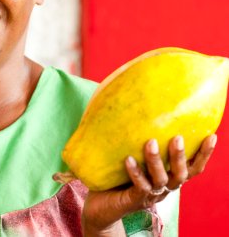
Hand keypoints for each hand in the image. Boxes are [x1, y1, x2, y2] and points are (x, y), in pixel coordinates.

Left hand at [79, 134, 216, 235]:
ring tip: (150, 142)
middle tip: (177, 138)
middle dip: (180, 155)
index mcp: (169, 176)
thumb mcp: (134, 155)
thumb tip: (139, 108)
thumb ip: (141, 140)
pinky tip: (129, 159)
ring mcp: (151, 195)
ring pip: (161, 179)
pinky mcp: (135, 200)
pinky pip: (139, 186)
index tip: (212, 136)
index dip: (204, 154)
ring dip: (156, 161)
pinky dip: (135, 172)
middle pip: (181, 174)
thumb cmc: (119, 175)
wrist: (101, 205)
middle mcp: (164, 187)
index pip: (193, 167)